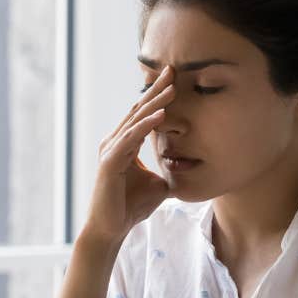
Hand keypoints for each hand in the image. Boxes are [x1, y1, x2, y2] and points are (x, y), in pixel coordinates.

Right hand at [82, 66, 175, 244]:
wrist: (112, 228)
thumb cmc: (132, 207)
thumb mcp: (158, 185)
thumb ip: (168, 172)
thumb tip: (187, 170)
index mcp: (124, 144)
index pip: (143, 114)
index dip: (158, 96)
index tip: (175, 79)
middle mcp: (115, 142)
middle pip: (138, 110)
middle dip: (156, 90)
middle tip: (172, 69)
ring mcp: (111, 151)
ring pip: (136, 121)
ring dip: (155, 103)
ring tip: (172, 88)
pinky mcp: (110, 163)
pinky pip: (131, 139)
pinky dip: (146, 126)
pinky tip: (161, 115)